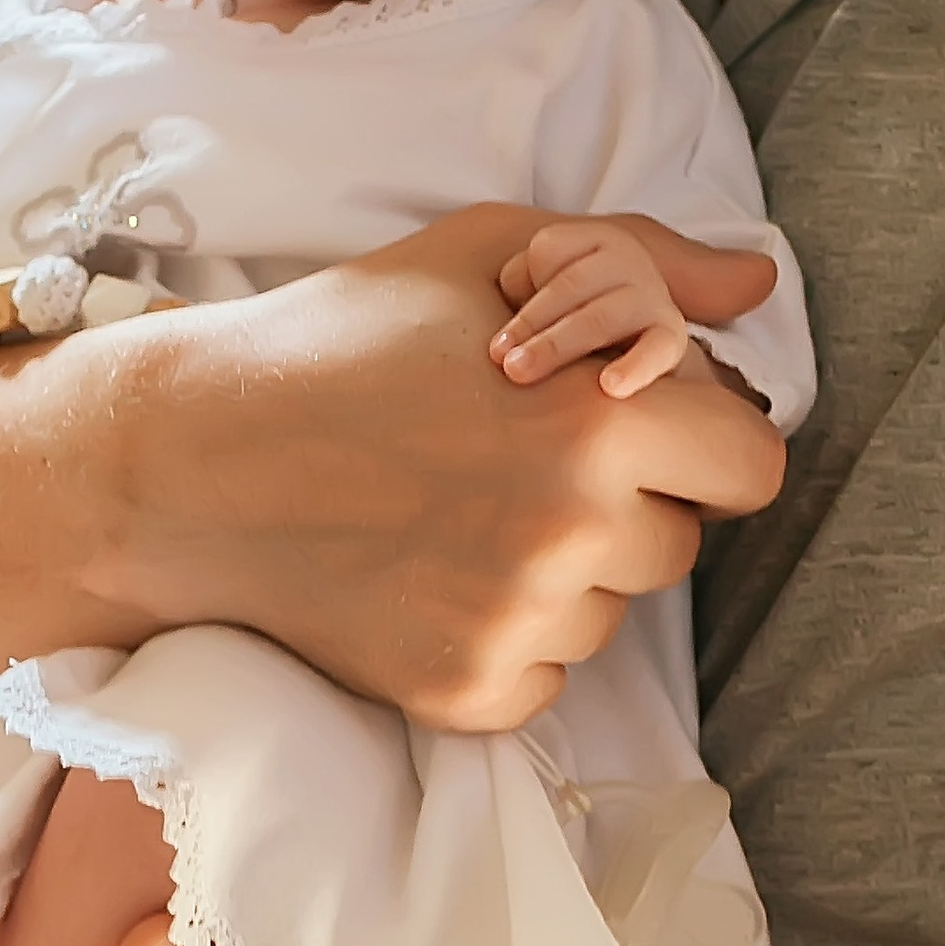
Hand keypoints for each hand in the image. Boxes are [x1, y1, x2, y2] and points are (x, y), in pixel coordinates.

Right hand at [108, 206, 785, 730]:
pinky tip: (431, 578)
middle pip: (679, 544)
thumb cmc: (339, 338)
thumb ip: (639, 265)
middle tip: (518, 465)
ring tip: (459, 517)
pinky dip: (505, 639)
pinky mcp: (460, 690)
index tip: (633, 428)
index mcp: (598, 419)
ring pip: (609, 615)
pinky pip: (543, 678)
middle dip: (625, 505)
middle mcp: (571, 532)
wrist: (189, 459)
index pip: (750, 465)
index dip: (697, 439)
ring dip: (563, 576)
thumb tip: (755, 289)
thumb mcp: (486, 255)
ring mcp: (515, 621)